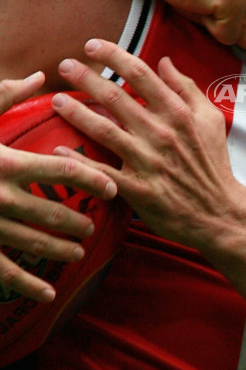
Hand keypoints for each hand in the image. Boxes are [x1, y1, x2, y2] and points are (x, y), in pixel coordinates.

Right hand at [0, 72, 117, 301]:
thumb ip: (8, 94)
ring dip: (60, 249)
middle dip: (78, 219)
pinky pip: (3, 271)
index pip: (64, 172)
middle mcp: (1, 197)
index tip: (112, 187)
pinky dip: (27, 285)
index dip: (93, 179)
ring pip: (34, 243)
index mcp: (7, 163)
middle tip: (94, 223)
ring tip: (79, 252)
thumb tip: (41, 75)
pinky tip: (48, 294)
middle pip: (54, 211)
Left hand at [53, 39, 237, 248]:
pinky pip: (102, 172)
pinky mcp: (138, 189)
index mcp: (178, 112)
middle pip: (116, 96)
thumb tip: (165, 61)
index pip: (140, 73)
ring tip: (56, 100)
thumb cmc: (213, 164)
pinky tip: (58, 150)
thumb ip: (188, 88)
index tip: (92, 45)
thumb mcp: (211, 119)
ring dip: (76, 113)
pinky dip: (78, 161)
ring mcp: (148, 161)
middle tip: (64, 65)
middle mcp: (161, 132)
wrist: (219, 213)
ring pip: (104, 130)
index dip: (113, 55)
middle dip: (86, 77)